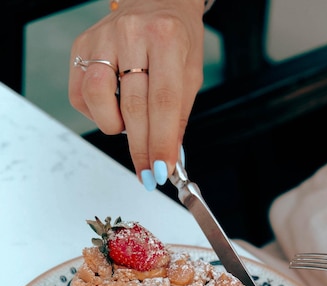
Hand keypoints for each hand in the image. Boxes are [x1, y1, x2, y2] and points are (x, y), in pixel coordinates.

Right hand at [69, 0, 205, 188]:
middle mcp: (131, 34)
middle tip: (147, 172)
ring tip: (130, 124)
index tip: (160, 170)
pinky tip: (113, 107)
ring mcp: (102, 38)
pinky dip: (97, 113)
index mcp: (166, 38)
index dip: (161, 142)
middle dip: (141, 148)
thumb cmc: (176, 37)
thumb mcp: (190, 73)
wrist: (157, 0)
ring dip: (114, 126)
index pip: (163, 102)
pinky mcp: (81, 46)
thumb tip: (166, 158)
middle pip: (133, 107)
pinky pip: (81, 94)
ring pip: (98, 99)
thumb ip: (178, 115)